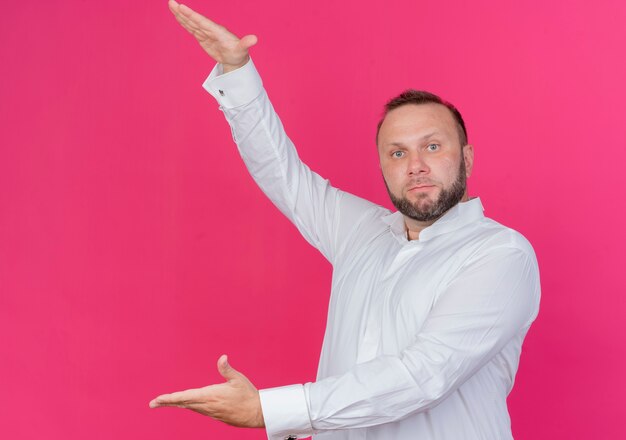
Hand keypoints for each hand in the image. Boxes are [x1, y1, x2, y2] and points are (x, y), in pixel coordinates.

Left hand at [149, 354, 264, 427]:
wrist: (256, 413)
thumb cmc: (248, 395)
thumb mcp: (238, 379)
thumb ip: (227, 369)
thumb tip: (222, 357)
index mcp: (210, 395)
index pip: (185, 397)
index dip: (170, 398)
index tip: (158, 399)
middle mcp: (207, 405)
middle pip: (183, 403)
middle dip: (167, 402)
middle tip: (152, 403)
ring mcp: (210, 412)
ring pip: (189, 407)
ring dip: (176, 403)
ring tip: (165, 401)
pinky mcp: (214, 415)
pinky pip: (197, 409)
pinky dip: (187, 406)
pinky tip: (184, 404)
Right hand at [168, 0, 257, 71]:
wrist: (236, 57)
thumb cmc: (239, 54)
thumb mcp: (242, 50)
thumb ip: (246, 43)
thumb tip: (255, 39)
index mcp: (218, 31)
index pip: (203, 22)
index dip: (192, 16)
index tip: (182, 8)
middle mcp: (211, 29)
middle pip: (194, 19)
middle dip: (183, 12)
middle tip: (171, 2)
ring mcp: (206, 33)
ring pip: (191, 22)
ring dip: (180, 15)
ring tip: (171, 5)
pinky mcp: (203, 37)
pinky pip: (191, 29)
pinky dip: (184, 22)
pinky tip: (177, 16)